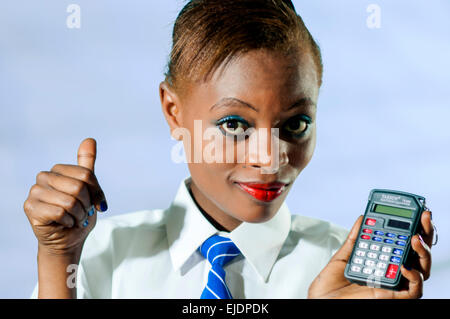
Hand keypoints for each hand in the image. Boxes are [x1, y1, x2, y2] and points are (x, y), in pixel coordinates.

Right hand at [23, 138, 107, 256]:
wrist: (68, 240)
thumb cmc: (78, 214)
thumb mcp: (89, 189)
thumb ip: (87, 165)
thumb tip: (89, 139)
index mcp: (58, 170)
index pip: (86, 175)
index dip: (96, 192)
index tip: (97, 204)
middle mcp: (43, 177)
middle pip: (78, 187)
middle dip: (86, 205)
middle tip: (83, 213)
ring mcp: (34, 192)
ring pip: (69, 201)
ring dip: (78, 215)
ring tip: (74, 218)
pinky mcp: (30, 208)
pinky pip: (60, 212)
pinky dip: (69, 221)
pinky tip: (65, 223)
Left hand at [308, 211, 432, 297]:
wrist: (321, 303)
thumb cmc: (331, 288)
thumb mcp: (343, 257)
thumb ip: (354, 239)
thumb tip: (363, 218)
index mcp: (382, 262)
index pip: (403, 243)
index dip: (413, 227)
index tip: (416, 211)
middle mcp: (392, 272)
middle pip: (418, 253)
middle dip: (424, 233)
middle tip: (424, 216)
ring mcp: (395, 285)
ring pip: (422, 269)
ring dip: (422, 251)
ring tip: (414, 238)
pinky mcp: (394, 298)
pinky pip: (414, 290)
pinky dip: (413, 277)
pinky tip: (403, 265)